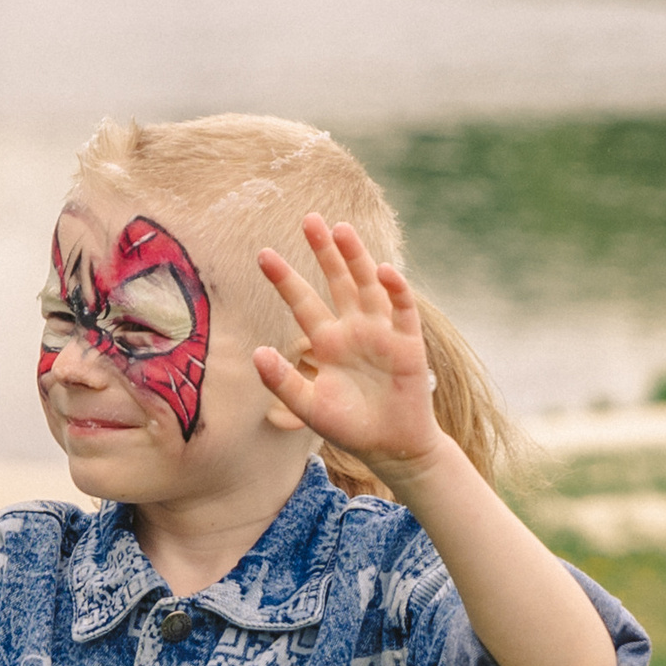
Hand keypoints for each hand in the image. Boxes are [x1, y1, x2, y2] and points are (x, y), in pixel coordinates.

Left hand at [251, 216, 442, 489]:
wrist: (391, 447)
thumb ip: (283, 381)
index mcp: (326, 341)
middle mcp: (353, 329)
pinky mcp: (408, 342)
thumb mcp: (308, 406)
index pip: (302, 301)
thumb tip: (256, 353)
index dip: (285, 278)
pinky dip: (395, 290)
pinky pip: (402, 310)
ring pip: (368, 285)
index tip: (263, 254)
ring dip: (357, 257)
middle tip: (309, 219)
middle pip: (337, 280)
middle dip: (325, 251)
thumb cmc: (348, 427)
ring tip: (341, 229)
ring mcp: (381, 332)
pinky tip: (384, 271)